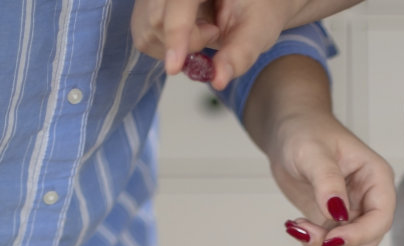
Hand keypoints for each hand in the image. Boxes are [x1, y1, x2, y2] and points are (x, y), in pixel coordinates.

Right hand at [132, 0, 309, 87]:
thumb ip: (239, 54)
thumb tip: (218, 79)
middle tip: (214, 32)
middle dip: (186, 41)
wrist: (250, 2)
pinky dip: (168, 47)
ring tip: (206, 29)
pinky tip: (190, 33)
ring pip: (148, 31)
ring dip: (177, 46)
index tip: (175, 67)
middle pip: (158, 19)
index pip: (179, 3)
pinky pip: (145, 38)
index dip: (175, 33)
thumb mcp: (258, 29)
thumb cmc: (258, 9)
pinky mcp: (147, 9)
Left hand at [258, 76, 393, 245]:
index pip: (381, 218)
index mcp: (376, 178)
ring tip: (298, 227)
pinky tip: (300, 229)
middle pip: (368, 243)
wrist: (288, 135)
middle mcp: (371, 200)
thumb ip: (327, 180)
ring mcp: (356, 216)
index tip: (329, 238)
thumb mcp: (312, 151)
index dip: (359, 235)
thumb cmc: (304, 132)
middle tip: (302, 230)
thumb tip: (338, 212)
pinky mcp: (338, 226)